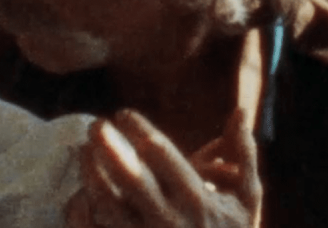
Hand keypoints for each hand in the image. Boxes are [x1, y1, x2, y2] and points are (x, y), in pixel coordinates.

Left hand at [67, 109, 261, 227]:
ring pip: (106, 203)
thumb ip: (243, 156)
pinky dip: (84, 210)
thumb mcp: (246, 200)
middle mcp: (169, 221)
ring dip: (90, 174)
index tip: (123, 114)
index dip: (138, 129)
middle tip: (94, 124)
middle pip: (128, 176)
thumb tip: (240, 111)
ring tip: (83, 152)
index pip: (160, 154)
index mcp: (197, 201)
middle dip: (108, 145)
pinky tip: (81, 191)